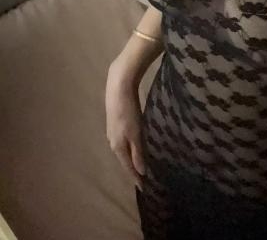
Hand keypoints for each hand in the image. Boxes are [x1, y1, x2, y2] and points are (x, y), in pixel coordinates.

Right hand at [105, 58, 145, 191]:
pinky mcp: (113, 122)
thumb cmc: (129, 112)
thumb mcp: (136, 133)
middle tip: (141, 179)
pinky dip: (127, 148)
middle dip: (131, 170)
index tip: (144, 188)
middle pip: (123, 160)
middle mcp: (112, 141)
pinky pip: (121, 141)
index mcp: (118, 146)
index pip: (128, 167)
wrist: (118, 88)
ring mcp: (111, 132)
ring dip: (129, 159)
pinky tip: (131, 146)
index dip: (136, 177)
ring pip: (121, 150)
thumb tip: (141, 172)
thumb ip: (138, 153)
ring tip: (137, 165)